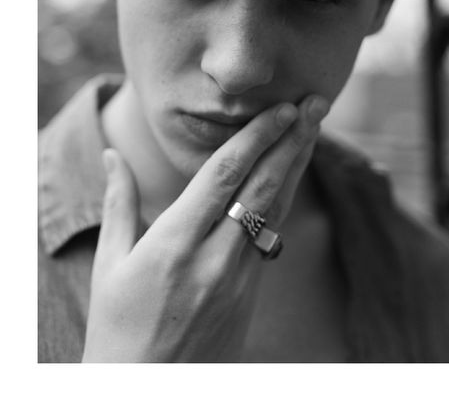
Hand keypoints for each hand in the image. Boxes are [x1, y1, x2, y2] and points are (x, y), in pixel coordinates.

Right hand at [82, 94, 329, 361]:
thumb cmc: (118, 331)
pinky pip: (272, 233)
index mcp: (174, 244)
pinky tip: (293, 174)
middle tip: (313, 102)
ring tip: (313, 128)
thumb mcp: (108, 267)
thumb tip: (111, 155)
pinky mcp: (250, 293)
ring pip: (275, 207)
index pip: (224, 175)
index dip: (256, 136)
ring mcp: (238, 277)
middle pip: (262, 185)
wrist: (148, 397)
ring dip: (297, 163)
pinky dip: (284, 197)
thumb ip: (118, 204)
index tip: (278, 107)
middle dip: (291, 140)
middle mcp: (214, 257)